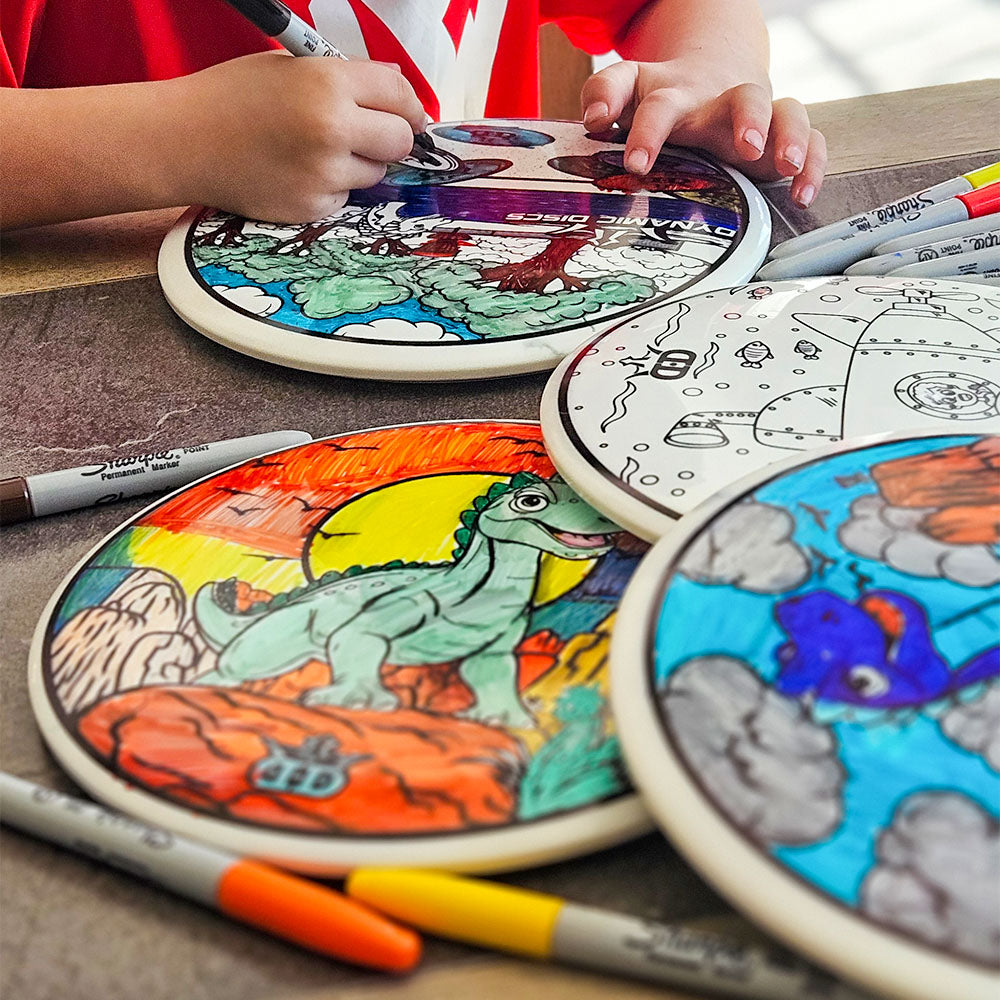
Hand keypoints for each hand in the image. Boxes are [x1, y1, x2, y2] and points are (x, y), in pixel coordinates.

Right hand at [173, 52, 425, 221]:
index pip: (399, 96)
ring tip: (317, 150)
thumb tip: (396, 87)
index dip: (410, 107)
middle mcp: (331, 129)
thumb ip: (346, 77)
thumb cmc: (232, 98)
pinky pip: (345, 199)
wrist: (184, 142)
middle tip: (372, 135)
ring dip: (360, 164)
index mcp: (326, 83)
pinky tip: (298, 172)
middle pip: (399, 142)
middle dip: (392, 138)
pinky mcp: (312, 206)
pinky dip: (332, 188)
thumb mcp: (288, 67)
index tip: (412, 115)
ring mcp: (323, 173)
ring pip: (375, 174)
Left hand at [581, 61, 825, 207]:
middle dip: (747, 118)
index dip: (648, 132)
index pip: (660, 106)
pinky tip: (803, 192)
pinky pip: (811, 140)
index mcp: (677, 96)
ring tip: (787, 164)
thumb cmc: (664, 97)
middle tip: (746, 145)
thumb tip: (592, 118)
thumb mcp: (630, 89)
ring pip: (785, 111)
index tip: (636, 164)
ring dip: (789, 136)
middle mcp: (721, 103)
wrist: (711, 74)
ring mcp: (757, 118)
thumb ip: (604, 94)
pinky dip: (813, 163)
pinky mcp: (781, 136)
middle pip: (743, 97)